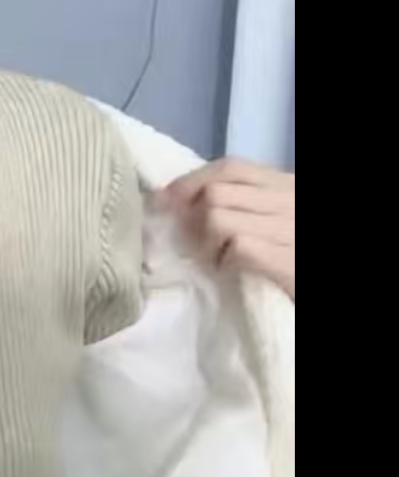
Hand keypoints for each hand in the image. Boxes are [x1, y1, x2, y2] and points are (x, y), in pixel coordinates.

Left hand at [161, 158, 294, 300]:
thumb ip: (246, 202)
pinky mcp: (292, 262)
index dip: (190, 181)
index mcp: (290, 186)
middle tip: (197, 245)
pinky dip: (226, 260)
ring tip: (218, 261)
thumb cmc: (292, 256)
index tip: (165, 200)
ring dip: (207, 244)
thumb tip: (182, 197)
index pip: (231, 168)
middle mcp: (293, 201)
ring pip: (219, 218)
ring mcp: (293, 230)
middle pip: (216, 194)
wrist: (310, 308)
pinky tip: (234, 271)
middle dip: (194, 220)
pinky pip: (240, 247)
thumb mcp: (278, 218)